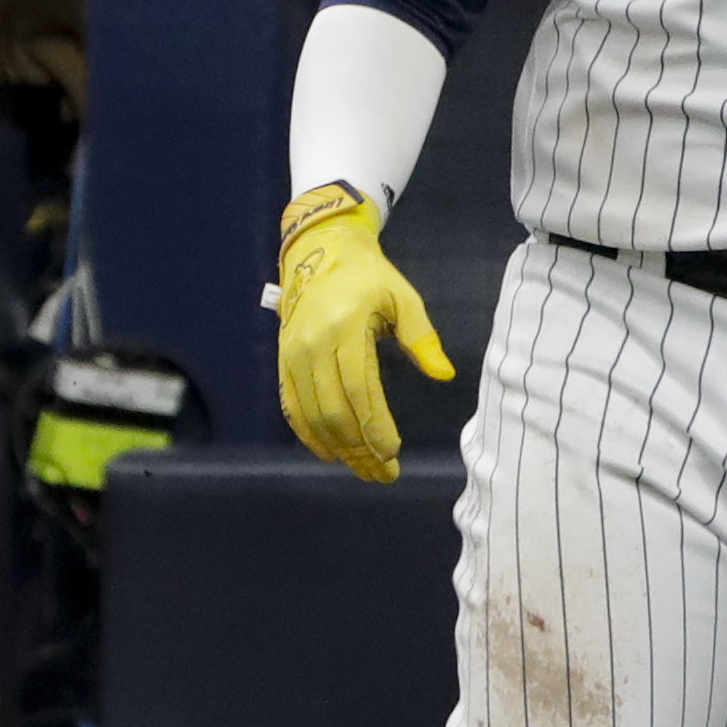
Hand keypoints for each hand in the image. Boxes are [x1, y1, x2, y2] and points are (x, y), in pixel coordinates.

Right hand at [271, 188, 451, 480]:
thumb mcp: (403, 298)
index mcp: (344, 328)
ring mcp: (292, 354)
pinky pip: (292, 406)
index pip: (360, 390)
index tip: (393, 453)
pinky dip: (309, 434)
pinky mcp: (282, 361)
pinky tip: (330, 453)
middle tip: (384, 473)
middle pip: (334, 411)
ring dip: (339, 448)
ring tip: (364, 470)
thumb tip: (444, 375)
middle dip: (359, 448)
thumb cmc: (369, 278)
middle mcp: (312, 345)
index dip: (375, 427)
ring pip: (312, 415)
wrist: (318, 253)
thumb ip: (422, 337)